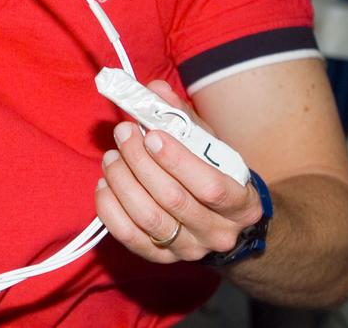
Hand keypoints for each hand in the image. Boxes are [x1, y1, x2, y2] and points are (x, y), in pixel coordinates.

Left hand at [94, 80, 263, 264]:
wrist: (225, 225)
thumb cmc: (216, 175)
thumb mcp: (211, 146)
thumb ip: (183, 118)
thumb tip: (154, 90)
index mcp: (242, 205)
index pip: (210, 187)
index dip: (177, 160)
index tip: (151, 135)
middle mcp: (218, 233)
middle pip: (172, 199)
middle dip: (140, 161)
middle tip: (124, 133)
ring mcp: (189, 249)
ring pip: (147, 217)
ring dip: (122, 181)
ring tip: (112, 156)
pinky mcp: (161, 257)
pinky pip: (127, 235)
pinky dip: (109, 207)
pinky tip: (105, 183)